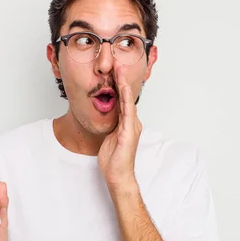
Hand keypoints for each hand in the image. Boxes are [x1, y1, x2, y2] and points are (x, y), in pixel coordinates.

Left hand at [98, 67, 142, 191]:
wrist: (118, 176)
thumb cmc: (114, 160)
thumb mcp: (110, 137)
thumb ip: (111, 125)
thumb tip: (107, 116)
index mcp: (127, 124)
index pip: (123, 101)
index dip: (119, 86)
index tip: (114, 73)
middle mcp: (132, 123)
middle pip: (127, 98)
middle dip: (122, 81)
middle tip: (117, 64)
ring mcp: (132, 127)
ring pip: (128, 102)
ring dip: (124, 85)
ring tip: (119, 71)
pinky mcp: (129, 133)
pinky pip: (127, 112)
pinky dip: (126, 99)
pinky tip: (123, 89)